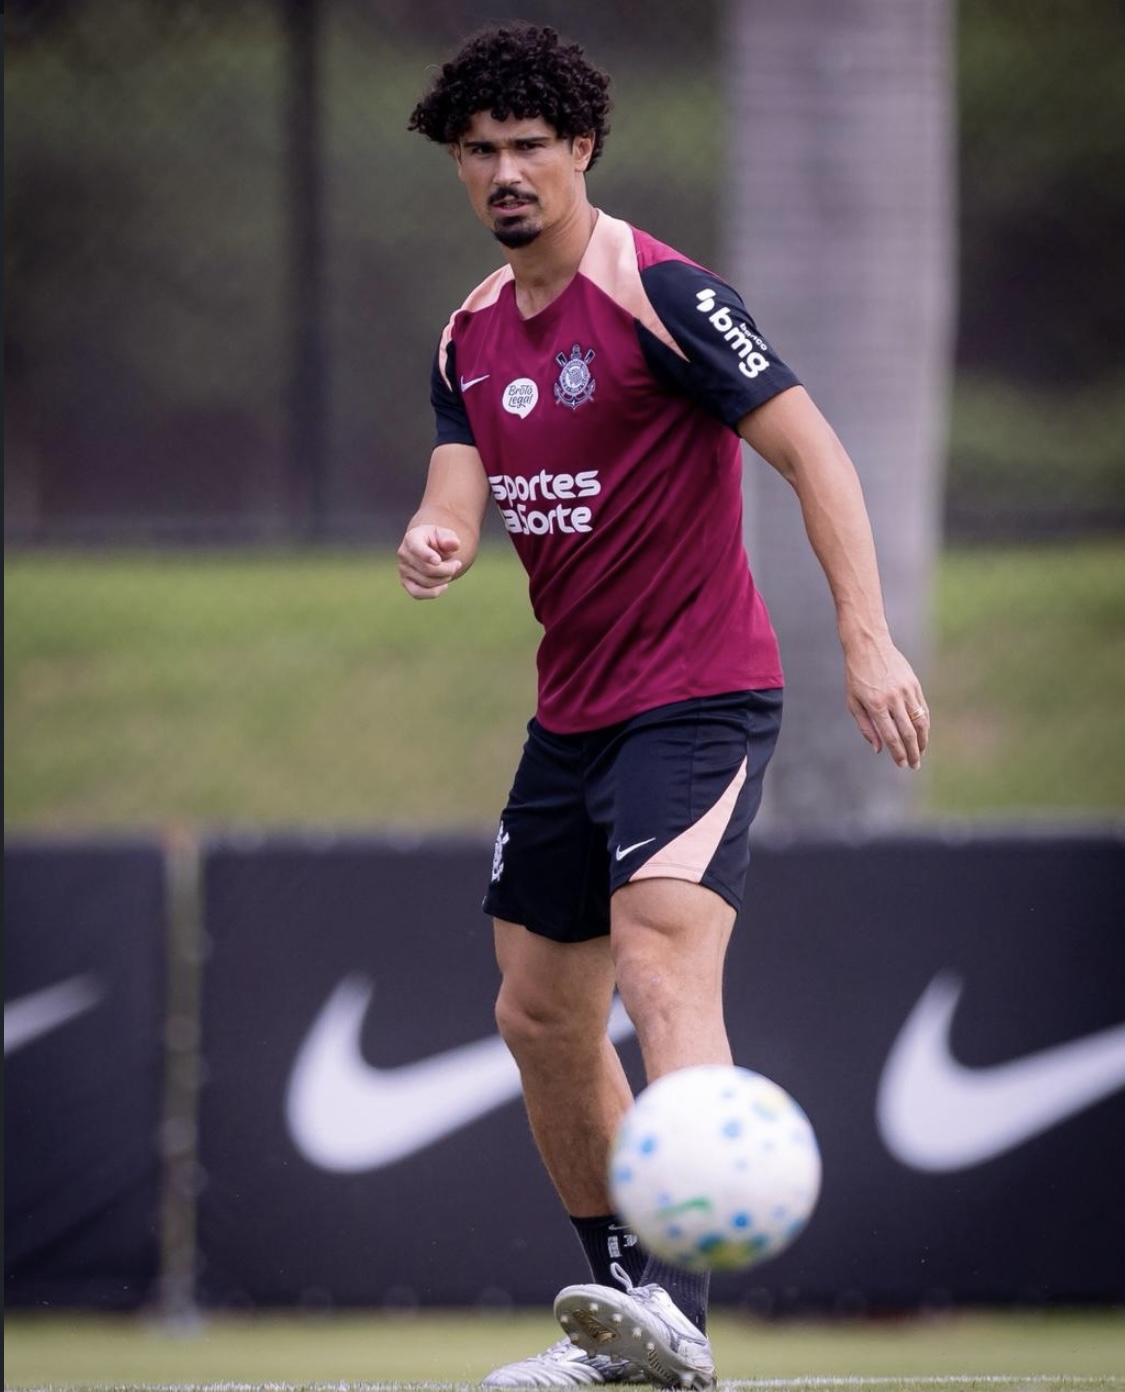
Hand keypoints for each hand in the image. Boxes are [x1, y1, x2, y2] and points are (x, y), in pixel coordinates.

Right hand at [397, 525, 462, 598]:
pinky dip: (434, 592)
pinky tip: (444, 586)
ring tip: (451, 572)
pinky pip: (418, 594)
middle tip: (457, 564)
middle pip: (426, 569)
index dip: (426, 555)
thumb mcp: (445, 535)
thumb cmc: (438, 541)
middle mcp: (404, 554)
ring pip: (426, 582)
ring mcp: (403, 570)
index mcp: (412, 538)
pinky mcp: (406, 583)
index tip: (438, 561)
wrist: (431, 549)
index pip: (416, 548)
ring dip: (444, 580)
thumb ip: (450, 539)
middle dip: (447, 570)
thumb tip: (454, 544)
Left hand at [843, 638, 929, 770]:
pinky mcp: (914, 684)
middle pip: (908, 732)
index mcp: (875, 705)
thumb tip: (878, 749)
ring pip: (920, 722)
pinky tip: (922, 734)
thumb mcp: (853, 701)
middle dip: (912, 752)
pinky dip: (924, 724)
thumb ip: (866, 727)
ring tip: (920, 753)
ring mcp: (906, 691)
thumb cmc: (856, 675)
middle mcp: (893, 699)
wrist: (868, 645)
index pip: (890, 736)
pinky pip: (923, 709)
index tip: (901, 764)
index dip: (897, 753)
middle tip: (914, 765)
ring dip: (922, 741)